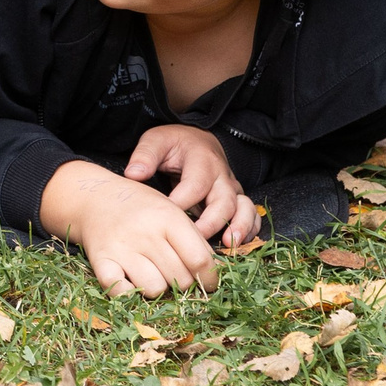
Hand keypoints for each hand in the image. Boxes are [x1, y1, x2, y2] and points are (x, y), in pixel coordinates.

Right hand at [41, 160, 219, 297]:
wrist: (95, 197)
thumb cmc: (142, 208)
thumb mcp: (173, 212)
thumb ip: (195, 240)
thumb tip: (214, 274)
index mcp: (167, 217)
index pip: (199, 260)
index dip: (210, 279)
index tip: (209, 283)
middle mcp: (145, 232)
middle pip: (180, 279)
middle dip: (183, 283)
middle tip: (175, 273)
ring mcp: (121, 247)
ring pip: (155, 289)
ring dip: (157, 287)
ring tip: (153, 273)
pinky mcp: (101, 260)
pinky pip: (121, 292)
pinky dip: (129, 293)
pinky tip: (131, 281)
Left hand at [124, 125, 259, 247]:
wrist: (197, 140)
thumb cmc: (174, 144)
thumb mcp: (156, 141)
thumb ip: (145, 156)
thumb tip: (133, 174)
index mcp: (202, 160)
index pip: (195, 184)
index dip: (182, 202)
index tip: (165, 217)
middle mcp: (222, 175)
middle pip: (224, 200)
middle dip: (212, 222)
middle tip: (197, 239)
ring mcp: (232, 188)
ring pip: (244, 208)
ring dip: (240, 227)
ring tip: (228, 244)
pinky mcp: (237, 199)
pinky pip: (252, 215)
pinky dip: (250, 229)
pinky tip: (239, 245)